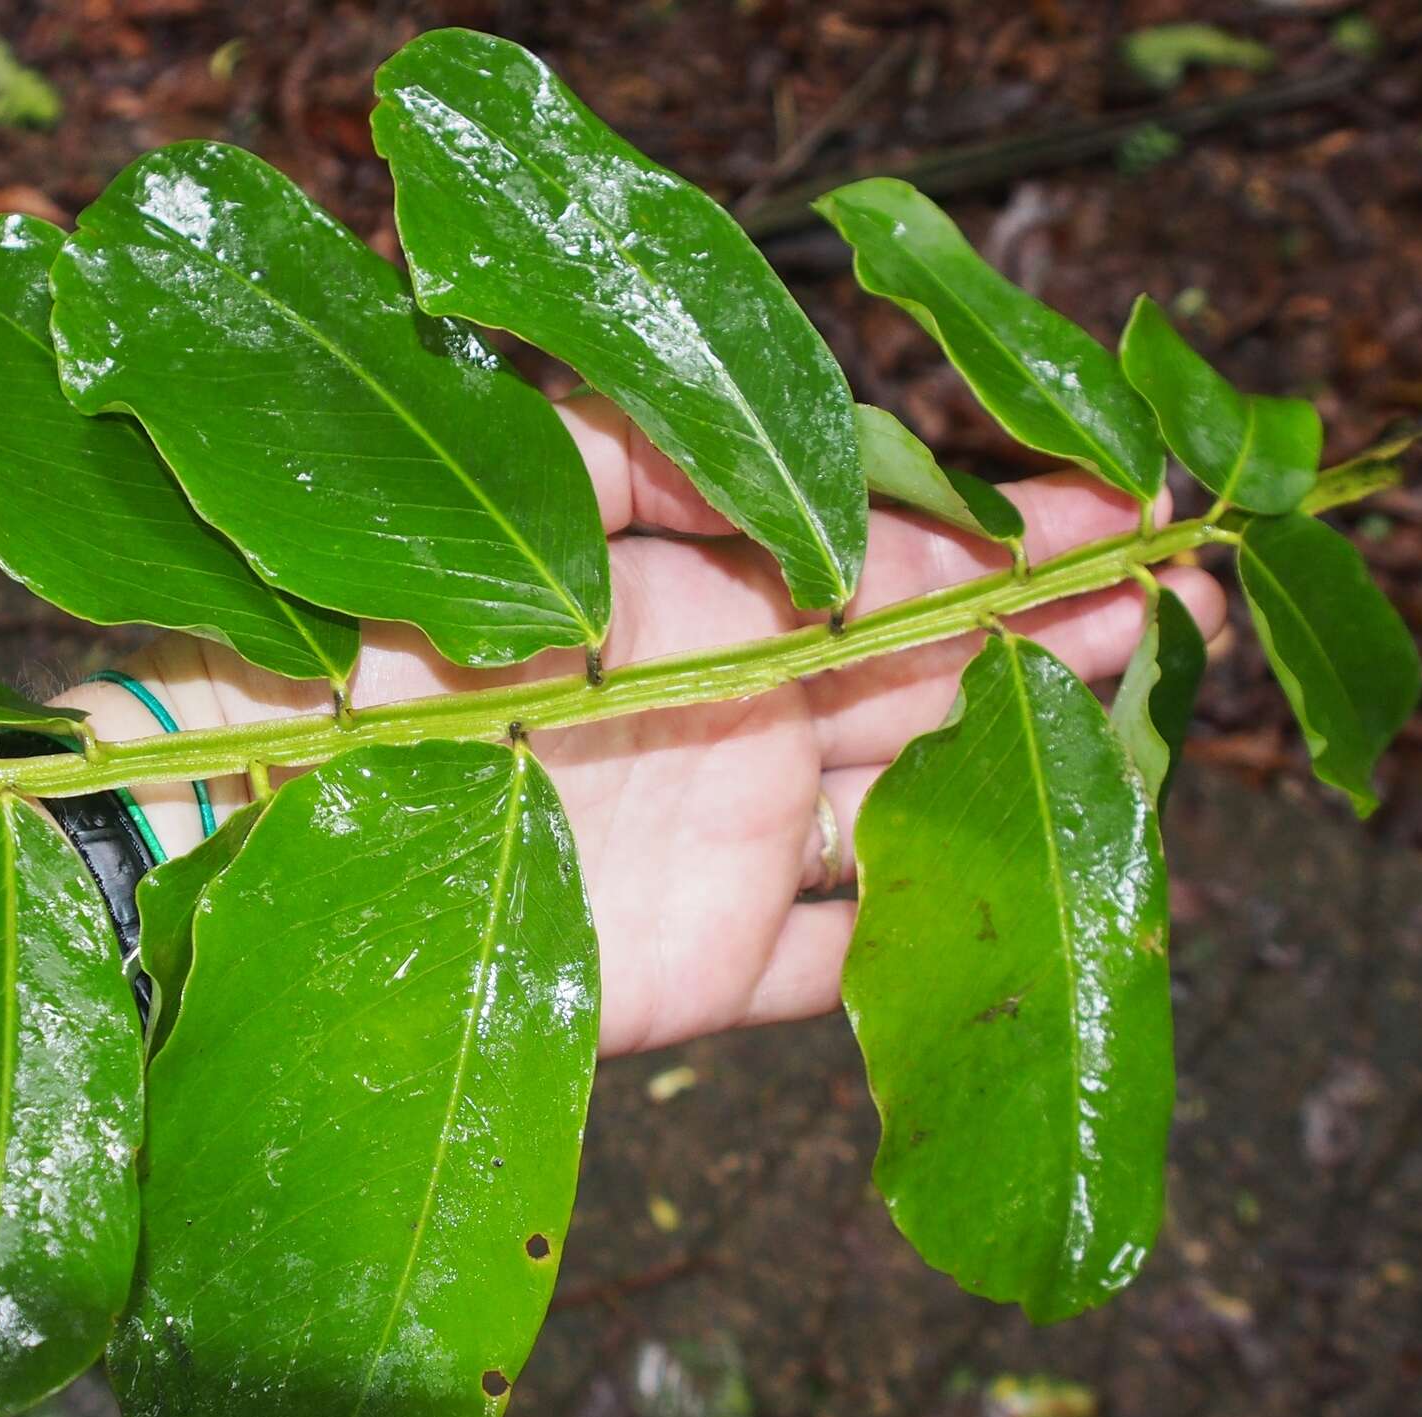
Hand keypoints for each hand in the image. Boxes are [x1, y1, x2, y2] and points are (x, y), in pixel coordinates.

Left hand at [136, 396, 1225, 1056]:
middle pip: (926, 680)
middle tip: (1178, 589)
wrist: (243, 820)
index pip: (883, 567)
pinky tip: (1040, 888)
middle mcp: (730, 718)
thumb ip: (643, 444)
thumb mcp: (511, 496)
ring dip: (1028, 763)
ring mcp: (726, 846)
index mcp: (699, 606)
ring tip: (1142, 700)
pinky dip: (937, 939)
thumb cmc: (368, 635)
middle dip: (1053, 629)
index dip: (1007, 535)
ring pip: (917, 807)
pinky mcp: (703, 968)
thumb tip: (809, 445)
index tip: (1127, 502)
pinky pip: (847, 963)